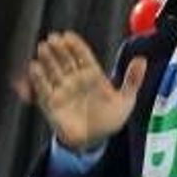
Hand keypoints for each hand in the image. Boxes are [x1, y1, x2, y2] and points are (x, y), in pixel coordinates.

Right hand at [27, 32, 146, 150]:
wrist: (95, 141)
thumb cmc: (110, 119)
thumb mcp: (126, 100)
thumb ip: (132, 80)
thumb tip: (142, 60)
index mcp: (92, 75)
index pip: (82, 56)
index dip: (75, 45)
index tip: (68, 35)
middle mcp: (75, 80)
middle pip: (65, 60)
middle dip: (58, 49)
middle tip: (52, 38)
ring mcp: (63, 91)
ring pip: (52, 71)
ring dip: (46, 60)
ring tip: (42, 48)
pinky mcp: (52, 104)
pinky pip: (43, 89)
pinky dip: (38, 79)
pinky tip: (34, 68)